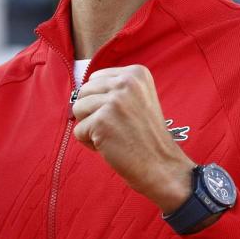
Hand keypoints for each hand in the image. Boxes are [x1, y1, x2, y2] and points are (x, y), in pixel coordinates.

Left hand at [71, 66, 194, 213]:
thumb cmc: (146, 137)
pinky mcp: (102, 121)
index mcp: (136, 73)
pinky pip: (78, 131)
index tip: (123, 116)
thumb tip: (77, 92)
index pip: (95, 78)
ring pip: (78, 109)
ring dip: (90, 127)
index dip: (102, 101)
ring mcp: (114, 101)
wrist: (162, 165)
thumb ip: (114, 89)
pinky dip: (90, 143)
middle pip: (84, 92)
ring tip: (113, 136)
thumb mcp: (138, 99)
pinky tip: (111, 147)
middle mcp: (126, 82)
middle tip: (117, 128)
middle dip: (93, 113)